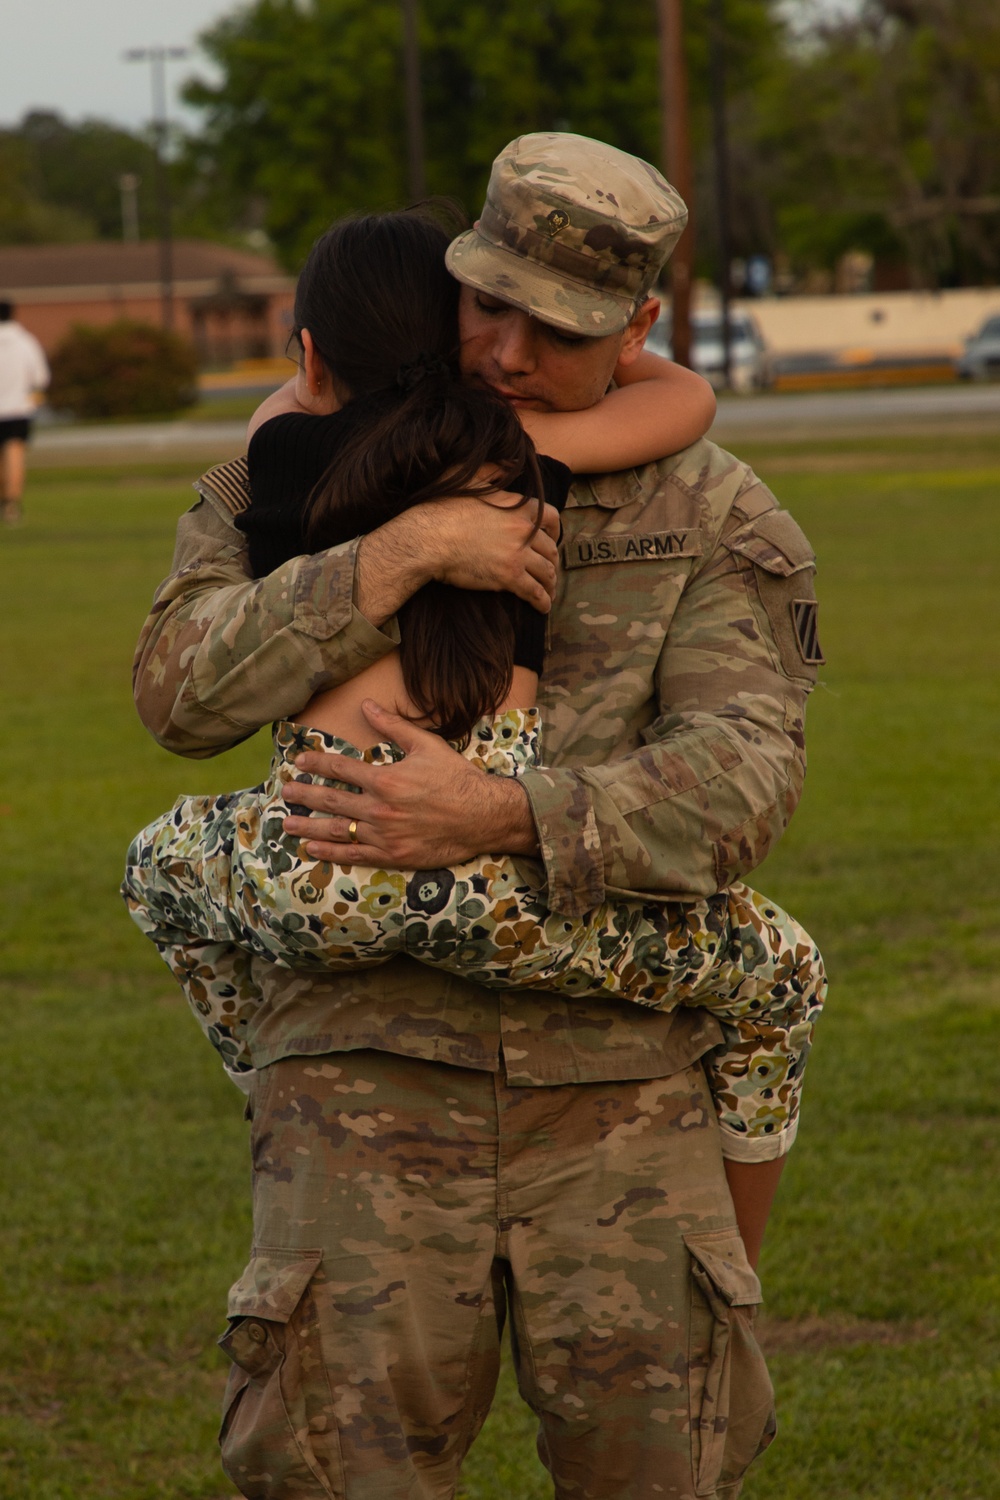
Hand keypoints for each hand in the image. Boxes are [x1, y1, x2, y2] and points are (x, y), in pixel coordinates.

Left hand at [282, 701, 540, 865]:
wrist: (483, 816)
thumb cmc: (457, 778)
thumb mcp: (427, 745)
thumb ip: (393, 726)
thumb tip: (367, 706)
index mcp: (386, 779)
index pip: (341, 770)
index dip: (317, 764)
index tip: (299, 762)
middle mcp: (380, 808)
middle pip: (331, 801)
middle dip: (305, 795)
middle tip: (285, 792)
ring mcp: (384, 835)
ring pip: (337, 830)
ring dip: (308, 827)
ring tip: (287, 824)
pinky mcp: (392, 855)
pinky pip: (354, 855)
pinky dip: (331, 853)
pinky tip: (312, 850)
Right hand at [356, 491, 559, 624]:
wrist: (429, 538)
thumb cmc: (443, 510)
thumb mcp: (470, 480)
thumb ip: (493, 471)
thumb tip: (509, 461)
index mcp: (518, 507)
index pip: (552, 517)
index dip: (556, 531)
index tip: (554, 540)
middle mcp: (523, 530)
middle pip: (551, 548)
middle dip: (552, 561)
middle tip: (549, 570)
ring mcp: (518, 554)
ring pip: (546, 572)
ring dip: (550, 584)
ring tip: (548, 593)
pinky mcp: (509, 577)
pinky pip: (535, 592)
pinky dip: (542, 602)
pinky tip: (543, 608)